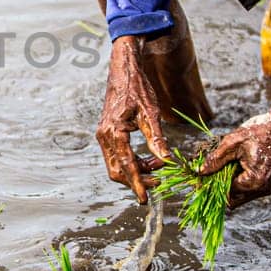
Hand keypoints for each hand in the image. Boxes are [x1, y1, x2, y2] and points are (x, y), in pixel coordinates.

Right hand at [97, 36, 173, 202]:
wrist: (123, 71)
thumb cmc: (138, 88)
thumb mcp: (151, 114)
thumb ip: (157, 139)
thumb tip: (166, 161)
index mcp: (114, 132)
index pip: (126, 166)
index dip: (137, 184)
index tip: (145, 200)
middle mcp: (104, 136)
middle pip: (117, 171)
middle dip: (137, 180)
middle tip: (160, 180)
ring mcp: (103, 135)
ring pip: (116, 165)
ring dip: (136, 171)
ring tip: (159, 165)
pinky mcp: (106, 133)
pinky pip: (117, 156)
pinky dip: (132, 161)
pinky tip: (149, 157)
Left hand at [199, 107, 270, 207]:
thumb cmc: (259, 130)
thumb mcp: (232, 142)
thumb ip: (215, 160)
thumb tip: (199, 172)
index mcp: (254, 182)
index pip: (225, 194)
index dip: (212, 185)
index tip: (201, 176)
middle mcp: (263, 189)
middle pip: (233, 199)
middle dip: (220, 186)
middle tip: (211, 170)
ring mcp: (268, 187)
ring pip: (241, 195)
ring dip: (230, 183)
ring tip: (226, 164)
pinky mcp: (270, 182)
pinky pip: (249, 189)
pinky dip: (239, 180)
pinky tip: (236, 164)